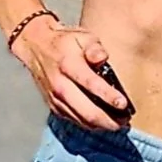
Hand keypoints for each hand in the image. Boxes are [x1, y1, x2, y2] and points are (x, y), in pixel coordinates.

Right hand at [16, 18, 132, 128]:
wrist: (37, 47)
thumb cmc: (65, 42)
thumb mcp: (82, 37)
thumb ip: (94, 47)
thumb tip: (102, 57)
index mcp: (69, 66)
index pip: (91, 84)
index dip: (109, 96)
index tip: (124, 103)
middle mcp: (61, 86)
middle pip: (87, 111)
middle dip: (108, 120)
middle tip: (125, 121)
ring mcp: (56, 99)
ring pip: (82, 120)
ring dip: (101, 125)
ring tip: (118, 123)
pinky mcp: (54, 107)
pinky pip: (75, 120)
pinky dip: (90, 124)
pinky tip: (102, 121)